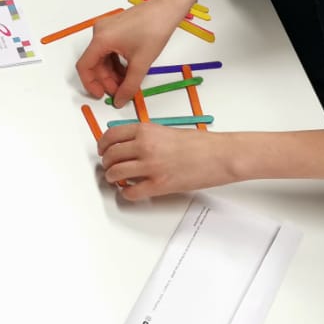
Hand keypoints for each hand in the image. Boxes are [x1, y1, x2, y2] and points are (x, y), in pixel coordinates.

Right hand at [75, 0, 182, 107]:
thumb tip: (120, 100)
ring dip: (112, 73)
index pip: (85, 66)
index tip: (101, 94)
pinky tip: (128, 71)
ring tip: (126, 82)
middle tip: (119, 91)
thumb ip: (129, 86)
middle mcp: (100, 32)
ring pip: (103, 58)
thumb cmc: (155, 28)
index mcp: (101, 39)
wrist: (167, 9)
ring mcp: (107, 29)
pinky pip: (109, 50)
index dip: (91, 84)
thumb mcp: (141, 63)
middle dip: (106, 80)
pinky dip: (116, 63)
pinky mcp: (115, 29)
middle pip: (95, 63)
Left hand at [99, 122, 233, 199]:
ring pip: (115, 173)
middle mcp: (145, 146)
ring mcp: (150, 167)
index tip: (103, 150)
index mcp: (146, 130)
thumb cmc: (200, 143)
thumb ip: (146, 137)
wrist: (220, 155)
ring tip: (117, 179)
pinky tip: (130, 191)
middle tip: (109, 166)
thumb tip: (129, 146)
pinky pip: (131, 192)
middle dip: (106, 163)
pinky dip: (126, 193)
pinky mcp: (159, 185)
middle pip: (110, 156)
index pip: (111, 136)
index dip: (103, 145)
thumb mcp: (167, 131)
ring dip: (112, 178)